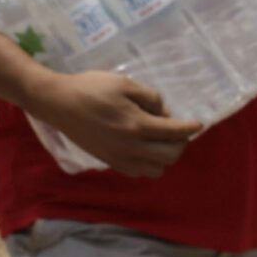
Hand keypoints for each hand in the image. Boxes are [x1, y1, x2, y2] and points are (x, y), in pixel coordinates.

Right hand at [29, 69, 201, 176]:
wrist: (58, 103)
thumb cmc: (91, 88)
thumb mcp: (125, 83)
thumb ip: (151, 97)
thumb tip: (163, 114)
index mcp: (136, 124)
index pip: (175, 132)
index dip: (191, 128)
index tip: (198, 124)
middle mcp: (131, 146)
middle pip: (171, 155)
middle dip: (180, 143)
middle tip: (176, 131)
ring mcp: (119, 157)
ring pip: (157, 169)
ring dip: (164, 157)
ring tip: (160, 142)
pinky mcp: (109, 161)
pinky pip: (139, 173)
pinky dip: (148, 164)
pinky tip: (144, 150)